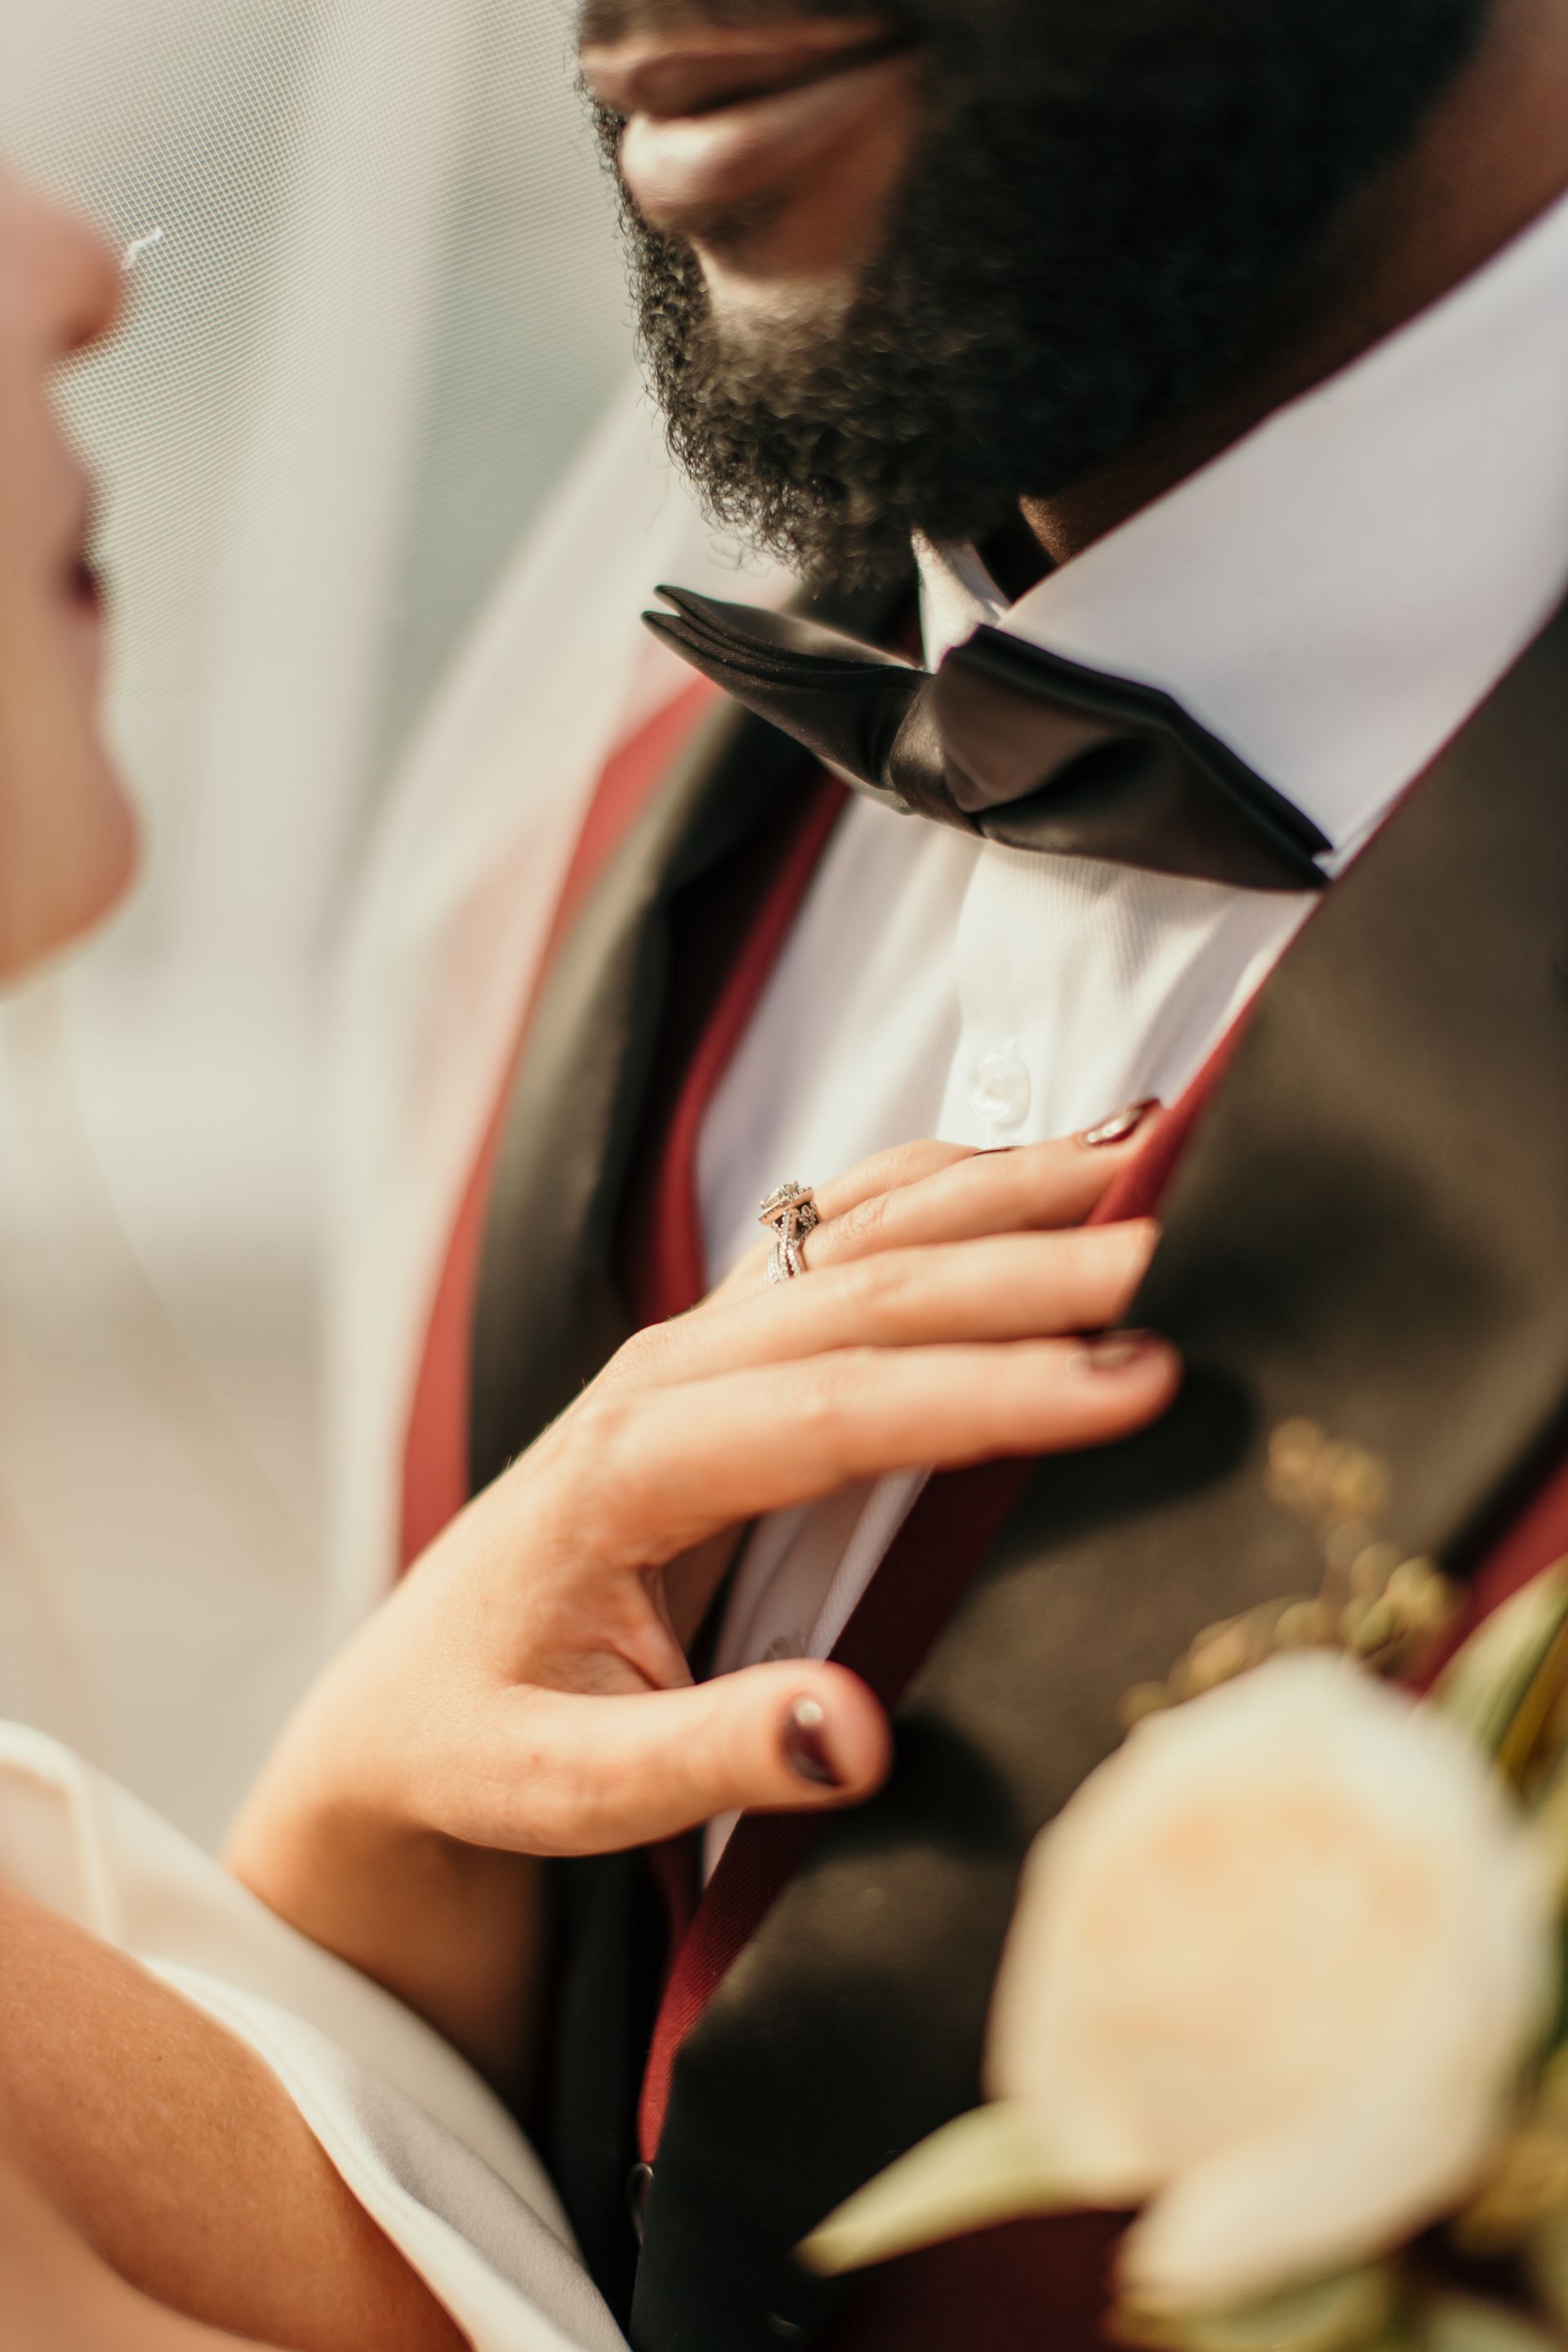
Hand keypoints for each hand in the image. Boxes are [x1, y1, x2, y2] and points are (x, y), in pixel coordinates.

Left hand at [228, 1123, 1178, 2081]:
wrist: (406, 1696)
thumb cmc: (485, 1742)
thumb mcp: (563, 1789)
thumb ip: (707, 1758)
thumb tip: (860, 1730)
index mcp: (629, 1467)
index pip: (833, 1411)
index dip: (987, 1392)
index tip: (1129, 1385)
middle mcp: (663, 1372)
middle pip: (866, 1293)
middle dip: (1027, 1272)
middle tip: (1177, 1265)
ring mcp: (694, 1340)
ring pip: (865, 1232)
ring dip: (1004, 1195)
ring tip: (1147, 1164)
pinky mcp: (724, 1341)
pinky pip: (850, 1230)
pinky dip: (953, 1185)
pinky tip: (1045, 1165)